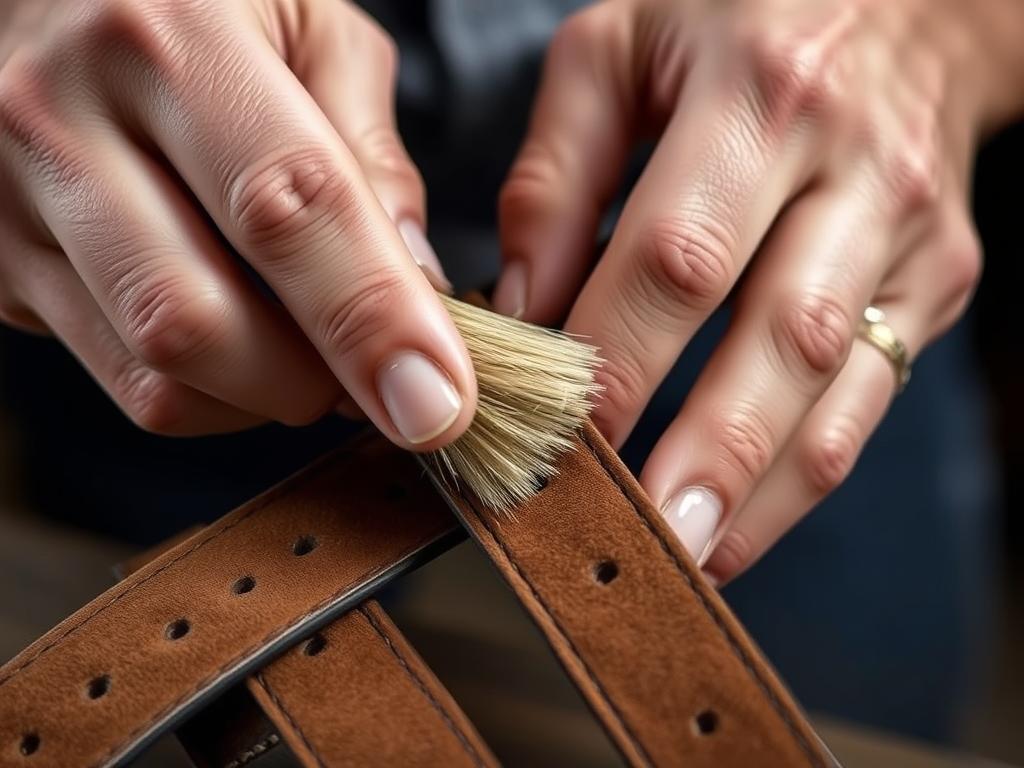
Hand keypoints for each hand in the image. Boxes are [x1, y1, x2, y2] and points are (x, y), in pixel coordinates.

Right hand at [0, 0, 474, 447]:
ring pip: (155, 370)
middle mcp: (63, 119)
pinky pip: (123, 377)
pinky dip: (210, 392)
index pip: (284, 207)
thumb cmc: (200, 4)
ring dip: (263, 396)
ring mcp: (12, 202)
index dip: (369, 319)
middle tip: (376, 376)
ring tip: (312, 353)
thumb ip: (371, 153)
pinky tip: (246, 341)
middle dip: (312, 383)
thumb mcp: (313, 25)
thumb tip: (419, 289)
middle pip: (196, 320)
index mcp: (169, 39)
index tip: (434, 401)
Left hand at [497, 0, 1023, 580]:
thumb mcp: (619, 52)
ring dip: (763, 488)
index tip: (559, 438)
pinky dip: (807, 472)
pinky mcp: (936, 281)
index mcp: (756, 93)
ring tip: (691, 557)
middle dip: (706, 450)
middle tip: (639, 536)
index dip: (620, 357)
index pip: (679, 254)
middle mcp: (851, 168)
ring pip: (841, 386)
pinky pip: (874, 396)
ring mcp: (908, 233)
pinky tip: (745, 522)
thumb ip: (555, 176)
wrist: (912, 7)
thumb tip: (521, 310)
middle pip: (779, 334)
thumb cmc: (737, 25)